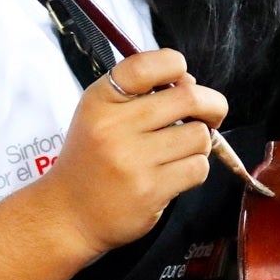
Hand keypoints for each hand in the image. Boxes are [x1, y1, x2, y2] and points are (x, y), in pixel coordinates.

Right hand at [44, 49, 229, 253]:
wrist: (68, 214)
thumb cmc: (92, 160)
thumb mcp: (101, 115)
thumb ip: (141, 93)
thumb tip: (192, 82)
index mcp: (101, 100)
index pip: (146, 65)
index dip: (176, 65)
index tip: (183, 80)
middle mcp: (114, 126)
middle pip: (188, 98)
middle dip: (212, 105)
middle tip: (211, 115)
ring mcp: (132, 160)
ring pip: (199, 136)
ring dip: (200, 144)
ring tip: (181, 151)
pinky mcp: (150, 190)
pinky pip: (197, 168)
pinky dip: (195, 169)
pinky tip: (175, 173)